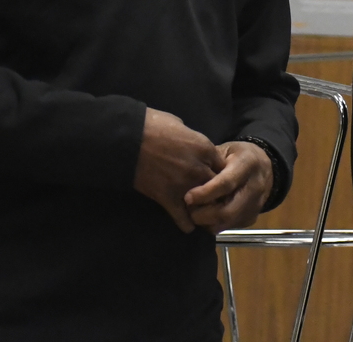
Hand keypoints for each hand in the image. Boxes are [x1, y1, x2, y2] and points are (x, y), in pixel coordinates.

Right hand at [133, 107, 223, 232]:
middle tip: (213, 198)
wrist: (128, 139)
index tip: (216, 177)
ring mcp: (185, 184)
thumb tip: (193, 144)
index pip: (223, 167)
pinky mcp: (168, 197)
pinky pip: (182, 217)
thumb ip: (192, 139)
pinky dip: (186, 224)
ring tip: (203, 214)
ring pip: (204, 203)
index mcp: (205, 148)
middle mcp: (200, 168)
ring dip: (203, 208)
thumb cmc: (153, 126)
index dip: (220, 173)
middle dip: (216, 192)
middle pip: (218, 186)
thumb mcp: (181, 126)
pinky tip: (188, 227)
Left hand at [184, 140, 274, 234]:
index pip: (226, 183)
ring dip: (207, 222)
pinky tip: (206, 215)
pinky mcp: (252, 217)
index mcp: (248, 164)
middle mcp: (256, 186)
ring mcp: (256, 204)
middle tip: (187, 210)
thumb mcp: (224, 151)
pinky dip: (214, 225)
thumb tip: (188, 181)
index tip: (187, 197)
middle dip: (204, 215)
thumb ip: (209, 164)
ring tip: (194, 213)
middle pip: (228, 210)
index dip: (205, 193)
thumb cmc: (237, 156)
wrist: (263, 166)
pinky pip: (229, 227)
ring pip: (228, 222)